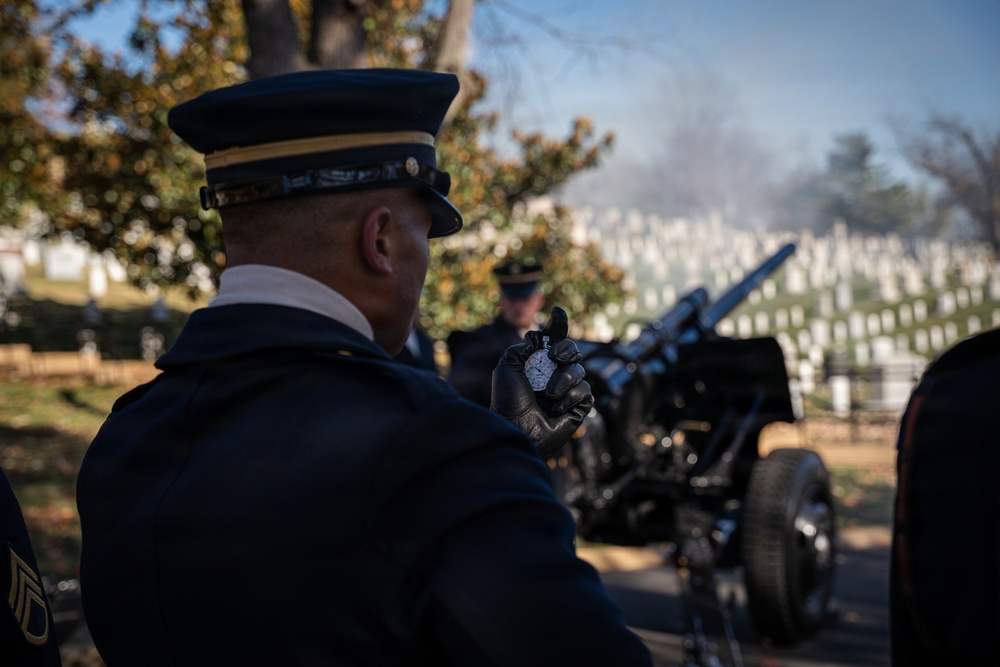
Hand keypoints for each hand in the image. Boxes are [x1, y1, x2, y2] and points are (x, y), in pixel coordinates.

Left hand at [491, 313, 592, 458]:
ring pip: (580, 371)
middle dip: (566, 349)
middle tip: (555, 357)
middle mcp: (554, 376)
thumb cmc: (507, 401)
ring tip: (547, 396)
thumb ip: (521, 347)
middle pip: (572, 351)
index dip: (557, 326)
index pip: (553, 342)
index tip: (557, 311)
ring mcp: (567, 392)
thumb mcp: (507, 368)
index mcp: (538, 366)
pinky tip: (556, 409)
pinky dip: (570, 398)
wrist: (517, 427)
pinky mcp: (578, 407)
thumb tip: (536, 334)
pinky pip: (585, 391)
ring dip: (563, 381)